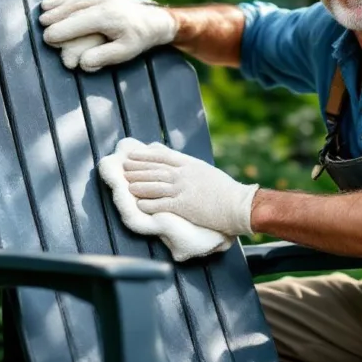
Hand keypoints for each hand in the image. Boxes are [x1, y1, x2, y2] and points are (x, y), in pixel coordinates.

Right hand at [39, 0, 176, 71]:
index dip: (59, 31)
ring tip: (43, 9)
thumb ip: (104, 57)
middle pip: (72, 7)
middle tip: (40, 23)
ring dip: (58, 2)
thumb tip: (82, 63)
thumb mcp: (126, 52)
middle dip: (54, 15)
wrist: (158, 19)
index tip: (46, 38)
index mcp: (106, 17)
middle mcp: (103, 1)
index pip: (76, 23)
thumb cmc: (141, 38)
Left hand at [120, 140, 258, 236]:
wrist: (237, 204)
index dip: (144, 156)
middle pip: (154, 170)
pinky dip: (148, 204)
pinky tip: (139, 205)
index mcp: (189, 164)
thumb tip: (175, 161)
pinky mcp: (183, 206)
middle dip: (137, 169)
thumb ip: (189, 165)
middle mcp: (183, 175)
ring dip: (139, 185)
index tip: (132, 155)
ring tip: (127, 185)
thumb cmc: (225, 189)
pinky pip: (161, 204)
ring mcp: (182, 190)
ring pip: (154, 186)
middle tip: (123, 168)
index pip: (161, 156)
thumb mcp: (205, 170)